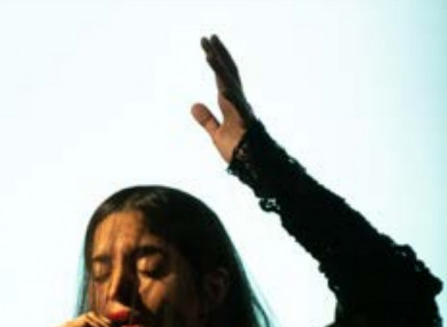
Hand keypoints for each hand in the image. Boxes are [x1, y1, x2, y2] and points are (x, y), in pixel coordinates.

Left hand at [191, 35, 254, 162]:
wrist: (252, 168)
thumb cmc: (239, 152)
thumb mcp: (216, 134)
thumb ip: (207, 119)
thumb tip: (194, 105)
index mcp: (232, 104)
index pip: (222, 78)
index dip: (215, 61)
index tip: (207, 45)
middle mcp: (239, 103)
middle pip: (228, 73)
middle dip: (219, 54)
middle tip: (208, 37)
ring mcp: (243, 111)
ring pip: (231, 85)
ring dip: (220, 69)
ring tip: (208, 53)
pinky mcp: (245, 124)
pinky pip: (238, 108)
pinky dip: (230, 96)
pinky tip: (222, 87)